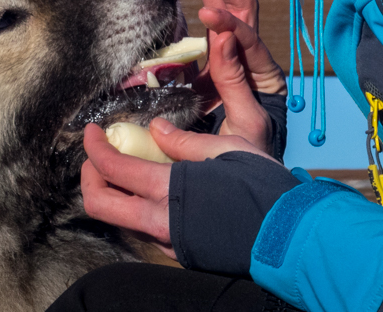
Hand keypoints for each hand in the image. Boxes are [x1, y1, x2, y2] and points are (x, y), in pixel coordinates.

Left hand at [80, 119, 277, 257]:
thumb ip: (184, 142)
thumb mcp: (226, 150)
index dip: (94, 147)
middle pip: (100, 205)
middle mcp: (162, 223)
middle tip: (98, 155)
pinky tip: (152, 191)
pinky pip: (145, 230)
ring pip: (121, 221)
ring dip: (113, 194)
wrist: (293, 237)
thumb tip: (156, 130)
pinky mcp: (183, 253)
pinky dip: (137, 208)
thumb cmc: (264, 189)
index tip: (92, 132)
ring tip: (124, 170)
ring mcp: (170, 243)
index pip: (112, 169)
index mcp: (170, 192)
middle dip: (89, 178)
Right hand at [190, 0, 286, 155]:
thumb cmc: (249, 158)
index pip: (249, 40)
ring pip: (226, 13)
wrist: (239, 176)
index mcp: (264, 76)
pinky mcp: (208, 68)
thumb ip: (234, 83)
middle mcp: (250, 61)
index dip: (230, 24)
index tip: (206, 14)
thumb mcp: (246, 124)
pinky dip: (197, 5)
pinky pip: (204, 31)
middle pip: (245, 11)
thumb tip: (221, 38)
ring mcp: (230, 61)